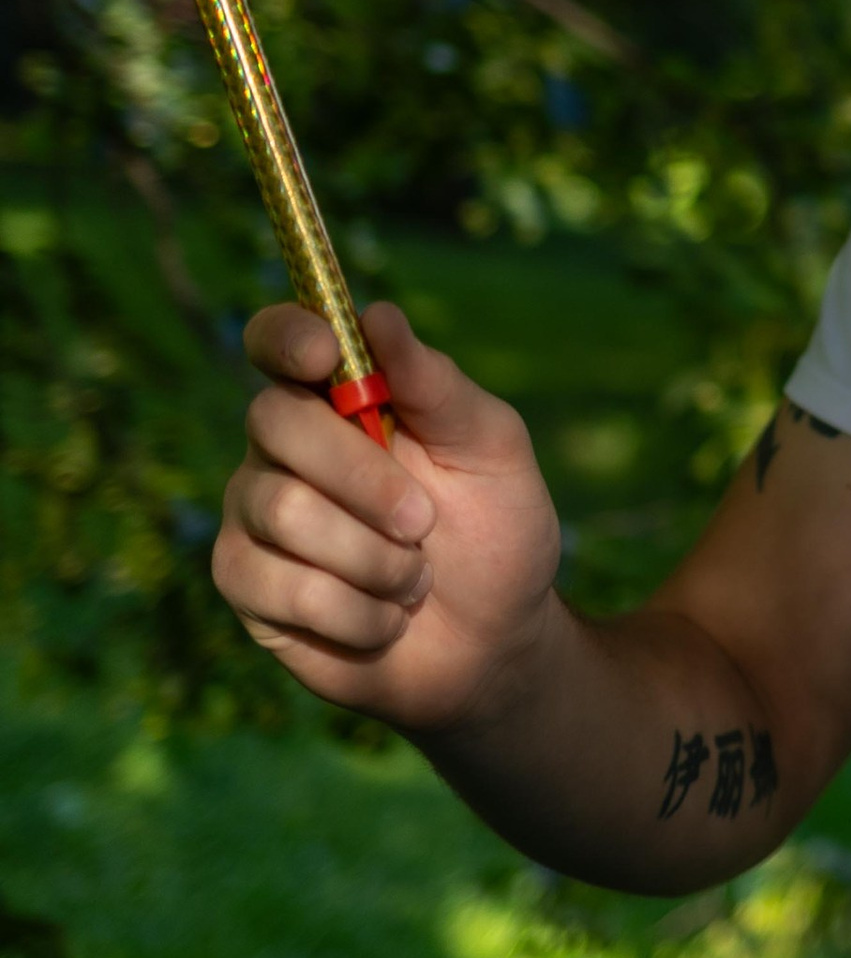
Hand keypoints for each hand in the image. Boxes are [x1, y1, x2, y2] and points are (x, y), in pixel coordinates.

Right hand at [210, 301, 563, 732]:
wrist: (495, 642)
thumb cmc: (496, 531)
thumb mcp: (491, 450)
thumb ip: (437, 386)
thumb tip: (379, 315)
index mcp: (338, 398)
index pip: (277, 340)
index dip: (287, 336)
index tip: (324, 355)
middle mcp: (282, 450)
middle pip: (274, 422)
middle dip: (362, 477)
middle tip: (424, 522)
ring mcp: (256, 517)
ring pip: (284, 512)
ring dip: (375, 558)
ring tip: (416, 580)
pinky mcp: (247, 587)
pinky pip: (283, 588)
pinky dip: (358, 613)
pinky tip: (386, 620)